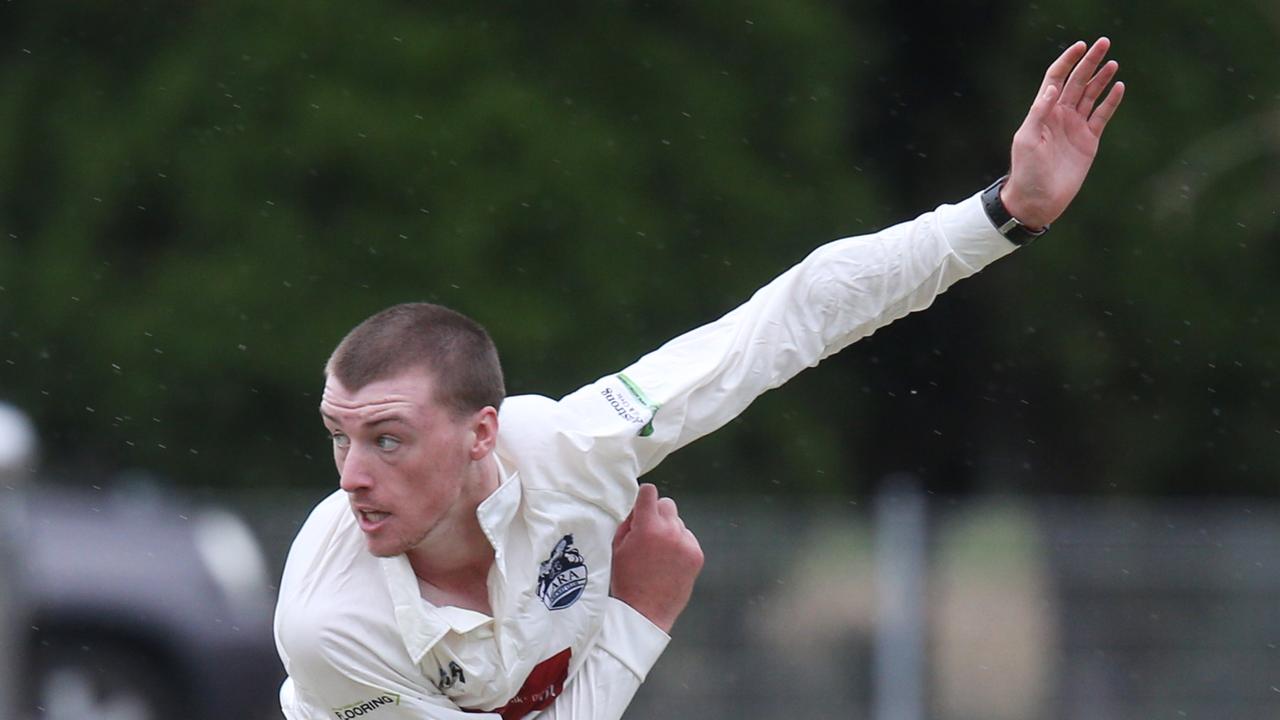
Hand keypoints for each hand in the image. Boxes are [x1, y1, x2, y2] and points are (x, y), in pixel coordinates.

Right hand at [610, 483, 703, 632]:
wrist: (645, 613)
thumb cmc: (626, 581)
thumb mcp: (617, 547)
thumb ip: (628, 522)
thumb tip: (636, 508)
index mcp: (647, 527)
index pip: (649, 492)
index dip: (643, 497)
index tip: (641, 505)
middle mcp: (670, 531)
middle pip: (667, 504)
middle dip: (657, 514)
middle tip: (649, 531)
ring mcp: (686, 543)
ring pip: (679, 523)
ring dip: (670, 530)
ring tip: (659, 552)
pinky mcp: (697, 555)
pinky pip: (688, 539)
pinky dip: (680, 545)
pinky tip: (669, 561)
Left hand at [1002, 37, 1125, 228]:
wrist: (1039, 200)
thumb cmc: (1027, 171)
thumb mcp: (1027, 140)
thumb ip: (1039, 112)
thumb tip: (1053, 86)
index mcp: (1043, 112)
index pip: (1056, 78)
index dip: (1067, 61)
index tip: (1080, 46)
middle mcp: (1060, 115)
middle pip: (1077, 82)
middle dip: (1089, 62)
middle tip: (1104, 43)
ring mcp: (1075, 127)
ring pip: (1091, 95)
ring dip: (1101, 78)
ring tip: (1113, 62)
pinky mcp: (1088, 141)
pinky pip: (1102, 116)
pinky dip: (1110, 101)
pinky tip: (1118, 86)